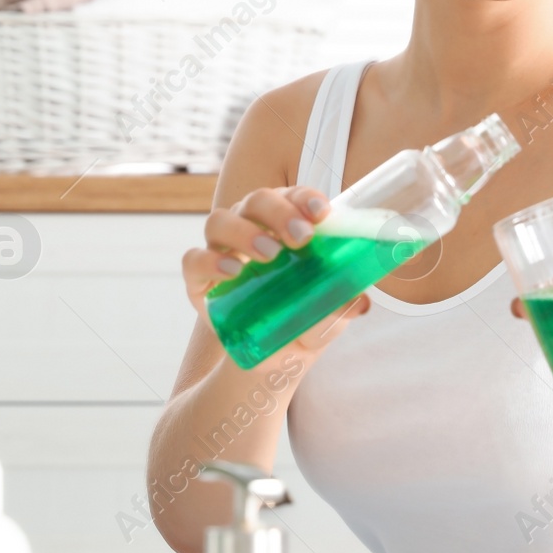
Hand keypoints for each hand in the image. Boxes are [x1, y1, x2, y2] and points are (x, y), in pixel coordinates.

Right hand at [182, 185, 370, 367]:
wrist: (272, 356)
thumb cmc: (301, 322)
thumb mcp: (325, 319)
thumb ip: (338, 309)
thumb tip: (357, 301)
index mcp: (285, 224)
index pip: (292, 197)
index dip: (305, 197)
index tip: (322, 213)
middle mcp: (250, 227)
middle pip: (256, 201)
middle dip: (279, 213)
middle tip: (301, 238)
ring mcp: (221, 250)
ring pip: (220, 220)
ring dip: (245, 232)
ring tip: (270, 255)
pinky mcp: (199, 277)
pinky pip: (194, 259)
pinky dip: (210, 261)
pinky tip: (232, 271)